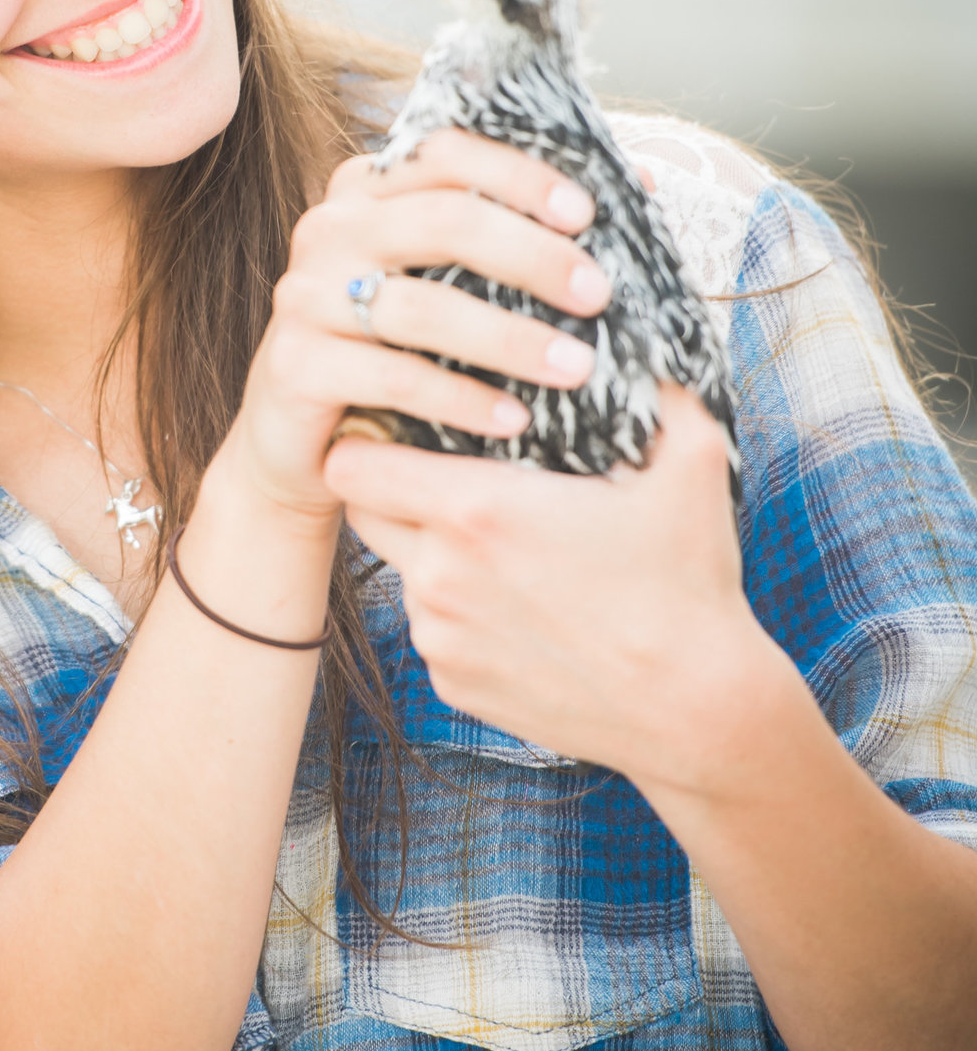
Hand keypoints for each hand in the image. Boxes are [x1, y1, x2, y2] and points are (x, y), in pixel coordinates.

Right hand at [218, 131, 613, 526]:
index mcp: (369, 190)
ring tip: (576, 369)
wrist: (306, 442)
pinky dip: (461, 398)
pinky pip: (392, 376)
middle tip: (599, 296)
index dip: (521, 175)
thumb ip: (524, 231)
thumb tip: (642, 180)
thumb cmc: (402, 351)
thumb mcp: (454, 284)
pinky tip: (513, 420)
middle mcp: (329, 228)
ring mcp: (305, 295)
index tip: (590, 214)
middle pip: (443, 219)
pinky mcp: (293, 364)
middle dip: (533, 257)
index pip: (447, 151)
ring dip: (510, 338)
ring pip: (421, 306)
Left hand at [323, 386, 756, 786]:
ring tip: (499, 546)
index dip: (364, 437)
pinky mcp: (453, 685)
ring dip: (431, 552)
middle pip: (361, 512)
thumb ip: (658, 388)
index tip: (395, 424)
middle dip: (387, 487)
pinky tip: (521, 607)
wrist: (698, 712)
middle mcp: (440, 576)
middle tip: (440, 471)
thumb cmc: (691, 584)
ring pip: (402, 573)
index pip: (353, 462)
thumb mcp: (692, 462)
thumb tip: (644, 337)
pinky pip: (433, 630)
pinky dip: (460, 613)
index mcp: (476, 511)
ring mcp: (441, 637)